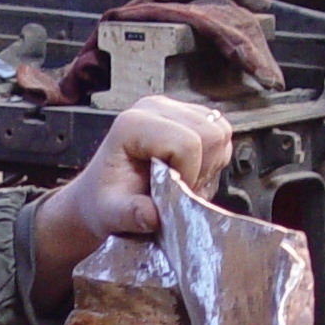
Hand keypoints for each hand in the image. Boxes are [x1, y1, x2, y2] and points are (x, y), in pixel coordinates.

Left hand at [27, 95, 234, 312]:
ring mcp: (172, 108)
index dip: (188, 174)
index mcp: (132, 124)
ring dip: (210, 164)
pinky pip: (221, 131)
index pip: (188, 143)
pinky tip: (191, 171)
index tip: (172, 195)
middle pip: (210, 133)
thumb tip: (151, 216)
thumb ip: (129, 214)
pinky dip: (214, 157)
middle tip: (181, 190)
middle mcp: (153, 108)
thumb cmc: (104, 201)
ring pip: (220, 130)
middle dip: (203, 169)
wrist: (103, 195)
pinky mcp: (187, 114)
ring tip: (185, 181)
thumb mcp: (110, 214)